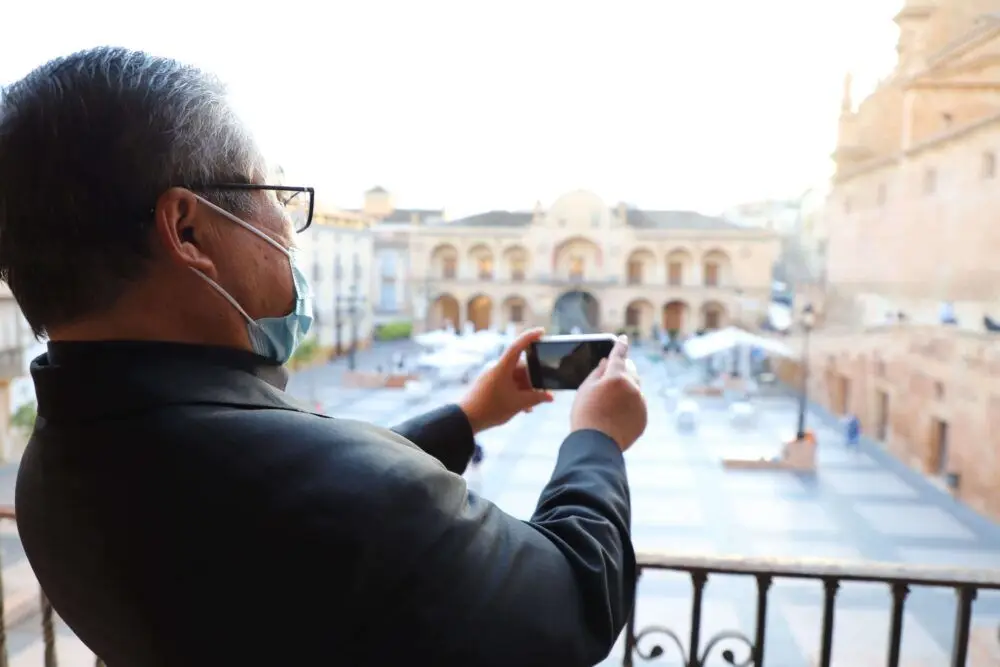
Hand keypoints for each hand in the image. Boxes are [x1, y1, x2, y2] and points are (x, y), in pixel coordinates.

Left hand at [459, 328, 553, 432]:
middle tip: (543, 391)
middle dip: (533, 380)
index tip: (542, 331)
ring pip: (515, 378)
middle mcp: (497, 368)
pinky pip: (508, 384)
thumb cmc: (490, 408)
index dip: (530, 336)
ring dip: (525, 390)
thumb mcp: (518, 404)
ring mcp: (492, 376)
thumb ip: (536, 398)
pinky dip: (516, 393)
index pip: (518, 346)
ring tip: (531, 406)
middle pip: (521, 367)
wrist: (466, 419)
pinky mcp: (489, 385)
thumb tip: (550, 397)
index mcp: (502, 367)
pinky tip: (522, 408)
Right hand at [570, 335, 646, 450]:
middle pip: (630, 371)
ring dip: (625, 390)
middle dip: (622, 371)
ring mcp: (640, 403)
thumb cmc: (585, 415)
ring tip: (608, 405)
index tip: (623, 338)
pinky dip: (629, 406)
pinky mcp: (643, 417)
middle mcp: (633, 387)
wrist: (596, 445)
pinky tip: (615, 416)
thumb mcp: (585, 389)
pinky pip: (637, 405)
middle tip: (610, 377)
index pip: (619, 355)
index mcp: (616, 377)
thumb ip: (597, 372)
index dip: (620, 345)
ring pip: (634, 389)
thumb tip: (605, 363)